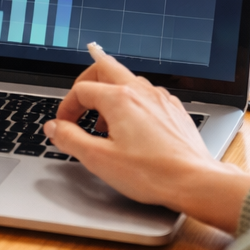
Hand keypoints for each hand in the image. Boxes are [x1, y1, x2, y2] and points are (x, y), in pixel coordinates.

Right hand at [45, 47, 249, 233]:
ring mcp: (160, 98)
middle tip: (79, 102)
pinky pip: (146, 95)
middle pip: (105, 67)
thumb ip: (70, 138)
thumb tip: (54, 127)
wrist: (195, 182)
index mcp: (119, 99)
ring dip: (109, 95)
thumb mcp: (99, 159)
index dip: (66, 107)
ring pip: (128, 80)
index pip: (81, 90)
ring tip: (104, 123)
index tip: (63, 125)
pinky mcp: (173, 110)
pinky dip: (131, 104)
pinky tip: (131, 129)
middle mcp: (141, 92)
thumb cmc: (151, 173)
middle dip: (86, 81)